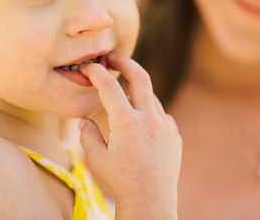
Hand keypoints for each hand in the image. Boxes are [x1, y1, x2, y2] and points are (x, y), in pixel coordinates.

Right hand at [79, 55, 181, 218]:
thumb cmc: (120, 182)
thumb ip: (88, 134)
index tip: (89, 67)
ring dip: (137, 94)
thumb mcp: (96, 159)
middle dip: (126, 62)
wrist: (151, 201)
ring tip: (124, 99)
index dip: (96, 72)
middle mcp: (149, 119)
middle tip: (114, 58)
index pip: (109, 86)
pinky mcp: (175, 135)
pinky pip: (163, 116)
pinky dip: (151, 114)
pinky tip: (141, 124)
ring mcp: (165, 126)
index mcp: (126, 122)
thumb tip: (84, 118)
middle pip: (140, 76)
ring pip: (152, 98)